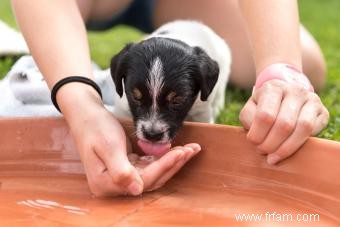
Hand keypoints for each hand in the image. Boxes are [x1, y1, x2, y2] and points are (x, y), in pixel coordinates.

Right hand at [60, 85, 199, 195]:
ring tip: (190, 148)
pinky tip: (177, 149)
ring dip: (172, 161)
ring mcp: (122, 176)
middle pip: (151, 179)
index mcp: (106, 184)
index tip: (180, 153)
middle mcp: (114, 185)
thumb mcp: (108, 146)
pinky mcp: (129, 167)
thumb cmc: (95, 127)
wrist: (86, 115)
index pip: (142, 180)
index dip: (163, 167)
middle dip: (173, 164)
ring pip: (154, 173)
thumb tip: (136, 191)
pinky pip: (150, 166)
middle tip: (192, 149)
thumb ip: (120, 171)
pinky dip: (164, 157)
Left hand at [239, 79, 328, 164]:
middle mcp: (294, 91)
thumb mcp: (251, 107)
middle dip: (271, 144)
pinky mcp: (323, 111)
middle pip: (284, 124)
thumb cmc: (264, 106)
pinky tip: (288, 148)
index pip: (265, 115)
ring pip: (302, 127)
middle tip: (263, 152)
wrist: (285, 96)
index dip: (258, 134)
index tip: (254, 143)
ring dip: (286, 148)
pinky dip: (300, 144)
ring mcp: (311, 99)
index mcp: (273, 88)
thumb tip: (255, 137)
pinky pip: (313, 131)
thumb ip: (248, 118)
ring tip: (274, 157)